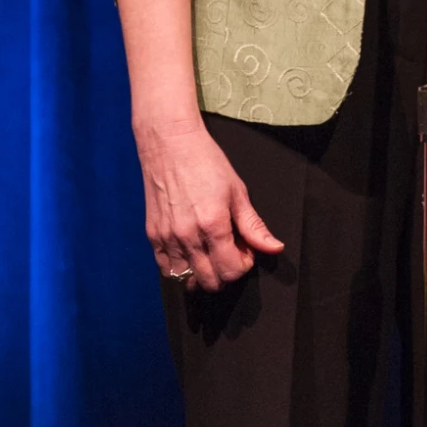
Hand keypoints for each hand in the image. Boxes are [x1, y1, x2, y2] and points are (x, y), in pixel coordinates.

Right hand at [134, 111, 283, 291]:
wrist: (170, 144)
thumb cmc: (205, 162)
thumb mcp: (237, 192)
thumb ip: (254, 226)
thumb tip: (274, 248)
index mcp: (213, 225)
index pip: (230, 271)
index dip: (243, 265)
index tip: (244, 250)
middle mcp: (188, 236)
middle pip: (210, 281)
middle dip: (225, 272)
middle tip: (228, 251)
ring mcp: (167, 237)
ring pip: (186, 279)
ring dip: (202, 273)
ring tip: (209, 252)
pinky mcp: (153, 235)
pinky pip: (166, 268)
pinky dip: (180, 267)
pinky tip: (190, 251)